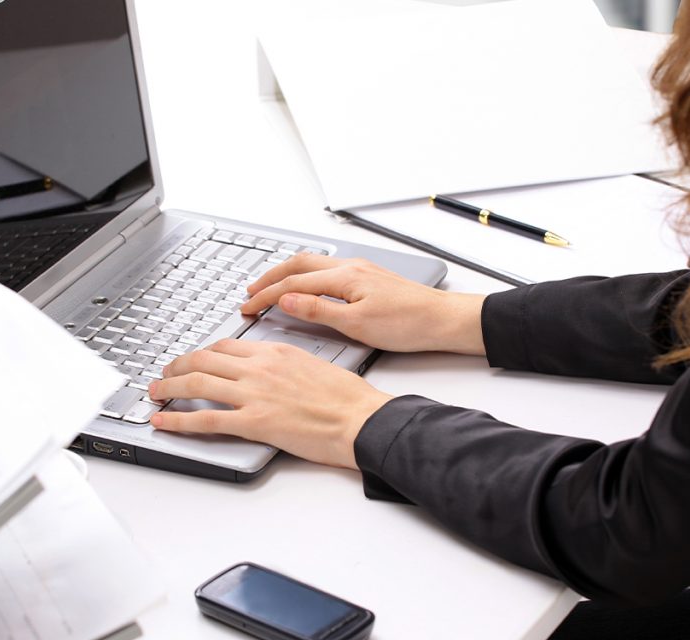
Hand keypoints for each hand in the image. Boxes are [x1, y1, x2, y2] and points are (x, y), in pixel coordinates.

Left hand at [148, 339, 391, 468]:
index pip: (227, 346)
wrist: (362, 419)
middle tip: (164, 374)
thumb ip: (288, 366)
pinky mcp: (254, 422)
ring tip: (154, 394)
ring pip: (197, 382)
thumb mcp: (316, 365)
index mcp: (276, 352)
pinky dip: (178, 419)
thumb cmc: (349, 398)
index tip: (193, 359)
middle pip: (204, 359)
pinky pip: (206, 418)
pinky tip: (164, 421)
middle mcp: (260, 368)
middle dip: (177, 366)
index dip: (202, 353)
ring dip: (168, 388)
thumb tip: (276, 373)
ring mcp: (254, 394)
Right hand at [240, 254, 485, 354]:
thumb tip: (286, 301)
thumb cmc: (408, 324)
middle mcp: (350, 267)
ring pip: (312, 264)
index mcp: (344, 277)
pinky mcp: (368, 278)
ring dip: (287, 274)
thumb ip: (318, 311)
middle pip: (298, 265)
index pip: (292, 284)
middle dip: (270, 278)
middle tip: (249, 292)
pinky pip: (326, 270)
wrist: (442, 319)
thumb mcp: (357, 325)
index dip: (265, 296)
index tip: (247, 307)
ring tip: (269, 287)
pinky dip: (305, 277)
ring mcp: (360, 270)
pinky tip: (304, 287)